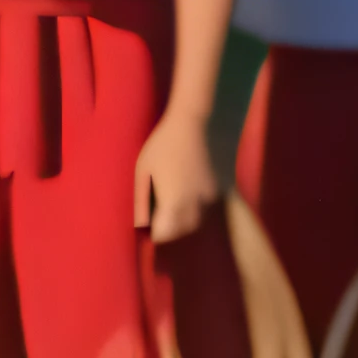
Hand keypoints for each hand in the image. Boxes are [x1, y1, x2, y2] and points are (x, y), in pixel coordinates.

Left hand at [135, 111, 219, 245]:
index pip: (164, 234)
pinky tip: (185, 197)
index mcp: (174, 202)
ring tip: (169, 210)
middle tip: (156, 221)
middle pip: (182, 231)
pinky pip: (206, 210)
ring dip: (183, 222)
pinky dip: (195, 210)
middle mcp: (196, 205)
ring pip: (196, 223)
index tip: (147, 229)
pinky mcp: (218, 190)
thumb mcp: (143, 172)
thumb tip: (140, 225)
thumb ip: (141, 202)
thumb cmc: (163, 144)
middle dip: (169, 230)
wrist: (196, 123)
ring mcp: (210, 198)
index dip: (154, 234)